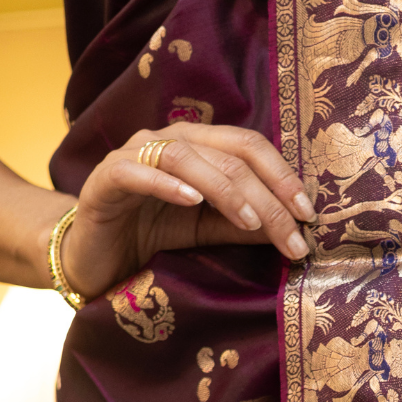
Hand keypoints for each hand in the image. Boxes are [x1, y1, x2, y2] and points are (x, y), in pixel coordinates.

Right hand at [51, 121, 314, 299]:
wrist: (92, 259)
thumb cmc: (150, 239)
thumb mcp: (208, 233)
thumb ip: (245, 224)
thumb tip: (295, 228)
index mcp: (198, 149)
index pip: (249, 148)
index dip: (282, 177)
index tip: (309, 216)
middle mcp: (168, 142)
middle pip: (227, 154)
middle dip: (266, 195)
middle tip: (293, 234)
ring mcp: (134, 156)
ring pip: (187, 157)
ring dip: (225, 189)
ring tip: (250, 222)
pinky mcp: (104, 179)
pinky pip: (136, 172)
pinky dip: (165, 183)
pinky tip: (191, 200)